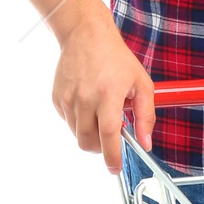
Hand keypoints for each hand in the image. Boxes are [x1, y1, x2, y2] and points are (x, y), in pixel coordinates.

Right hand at [50, 0, 155, 173]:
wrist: (85, 35)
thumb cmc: (116, 58)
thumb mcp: (142, 84)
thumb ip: (146, 116)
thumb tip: (146, 143)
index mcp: (108, 95)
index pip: (108, 136)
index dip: (112, 156)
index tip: (114, 168)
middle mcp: (85, 99)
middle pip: (88, 142)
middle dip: (100, 149)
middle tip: (110, 140)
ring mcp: (68, 99)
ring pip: (77, 134)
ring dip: (90, 133)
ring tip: (100, 113)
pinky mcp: (57, 98)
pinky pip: (68, 121)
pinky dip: (79, 121)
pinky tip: (88, 103)